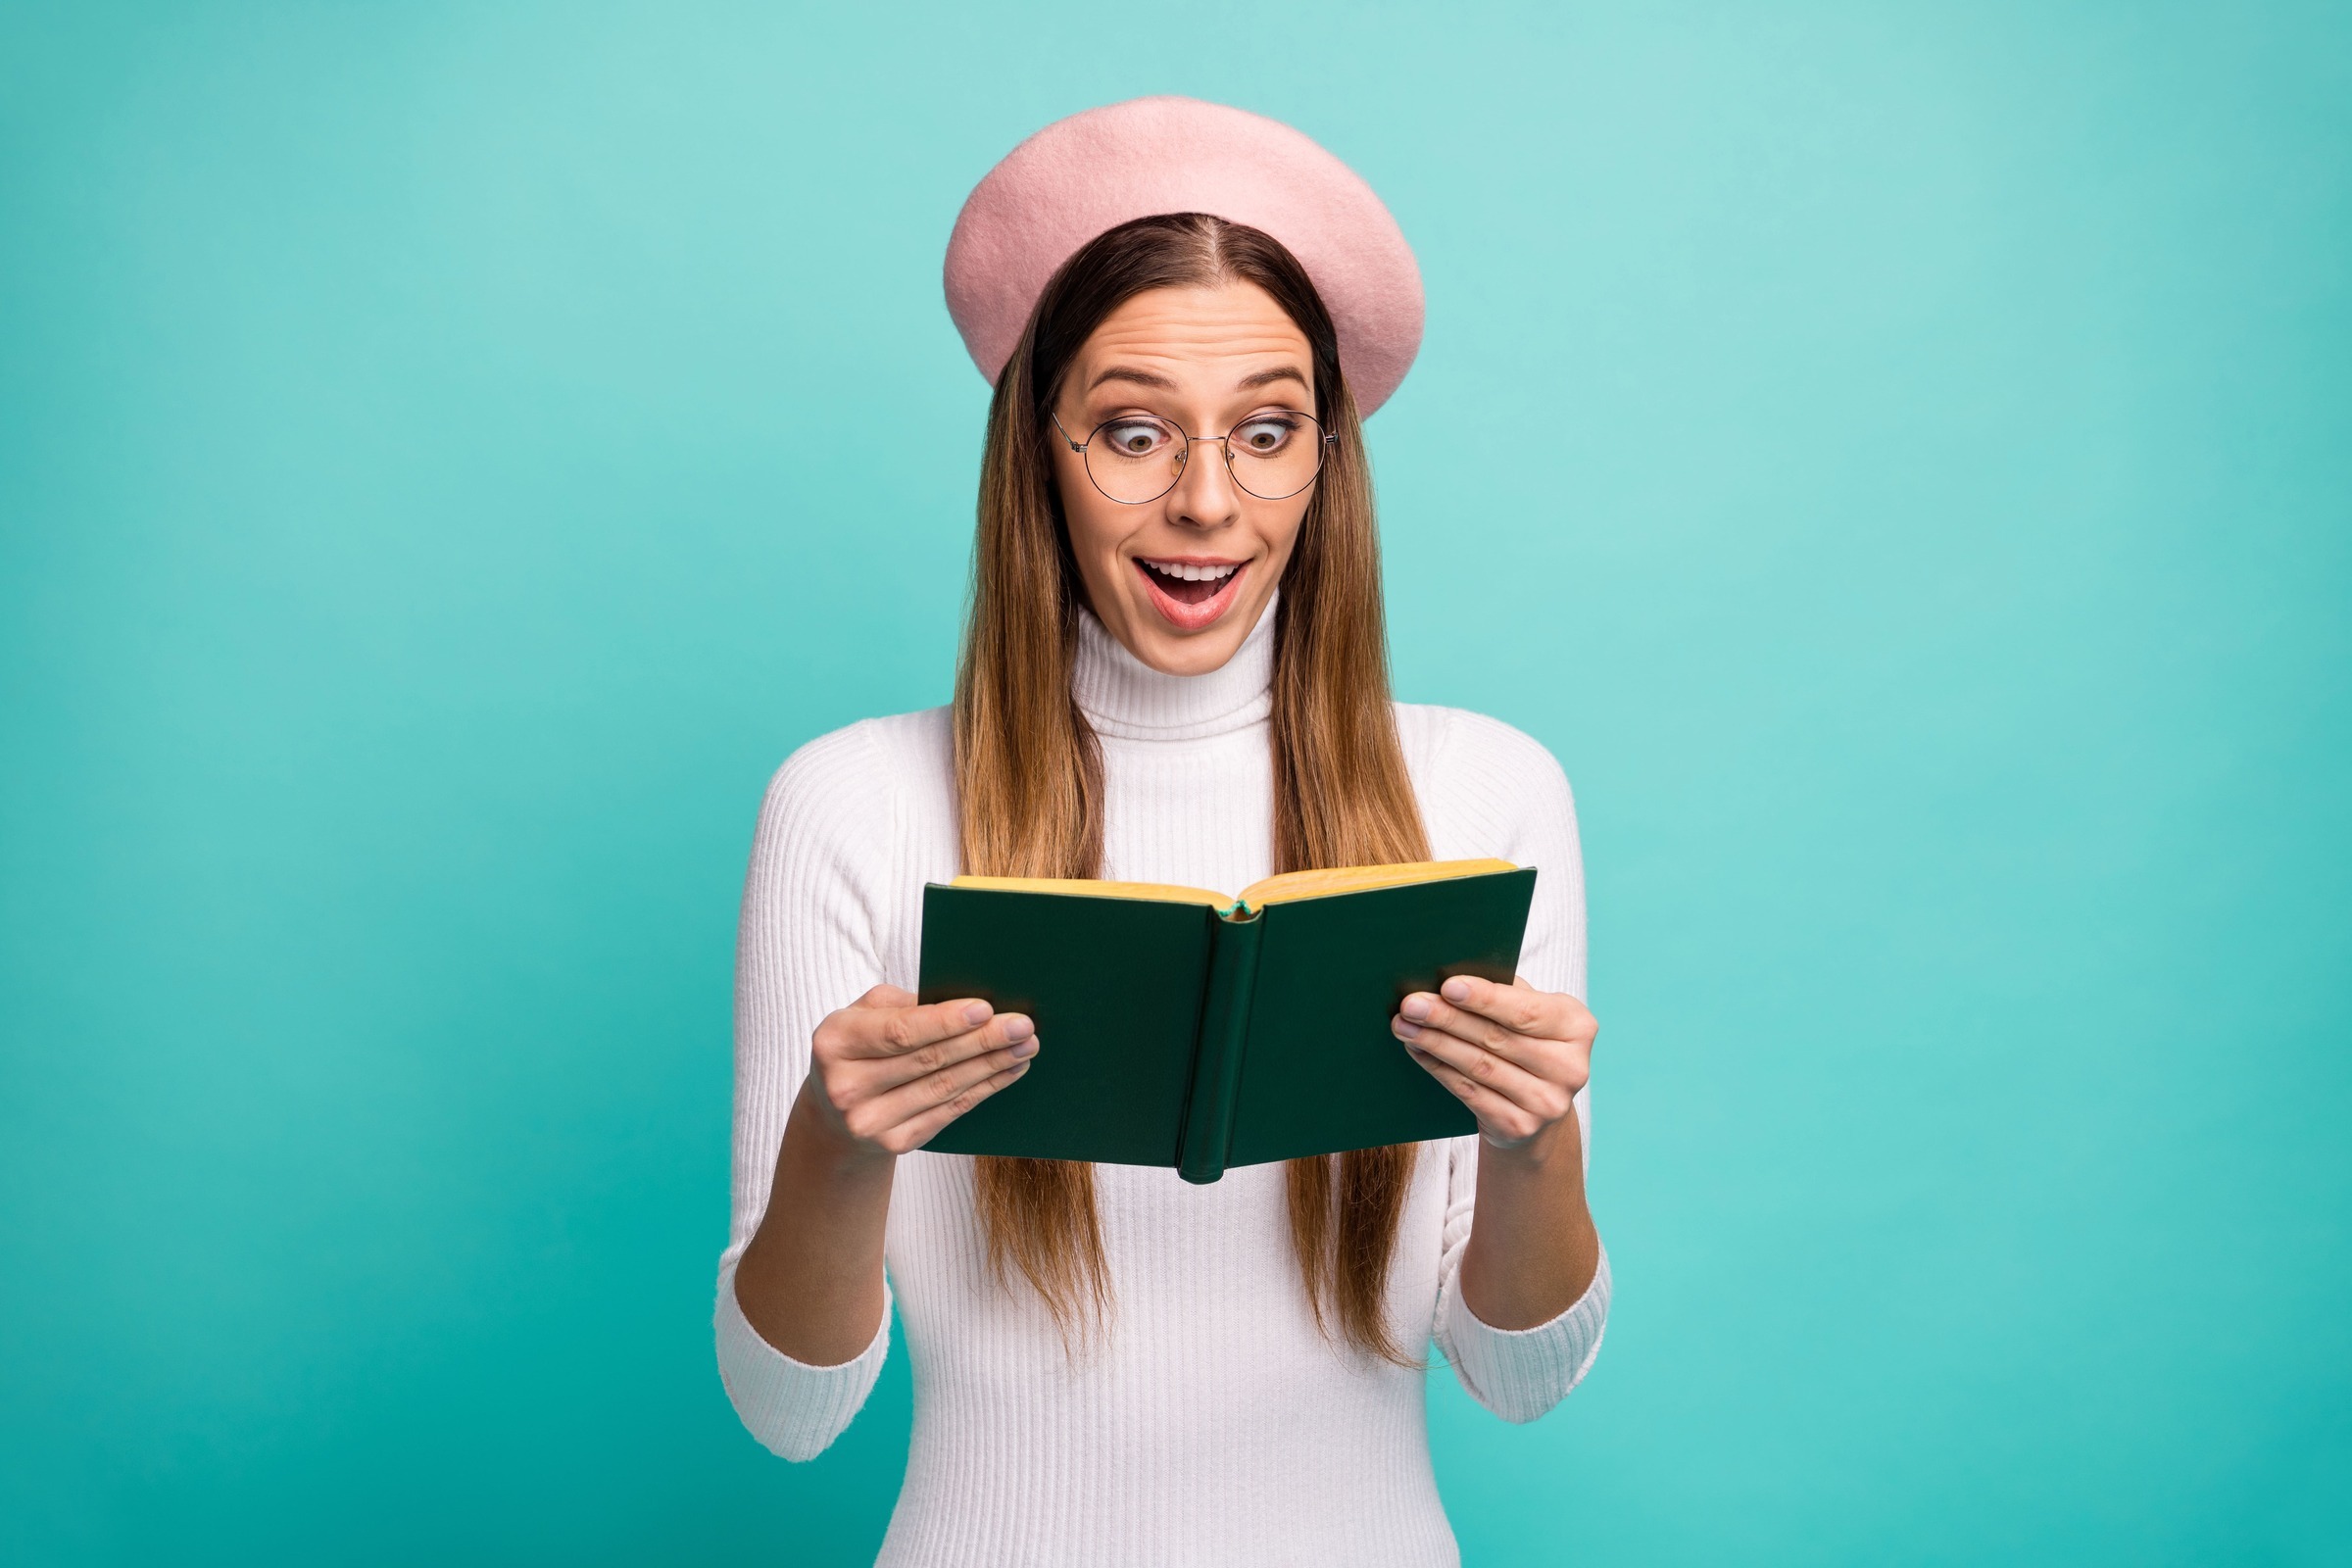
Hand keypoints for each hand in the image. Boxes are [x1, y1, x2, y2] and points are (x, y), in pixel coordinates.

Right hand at [802, 984, 1038, 1158]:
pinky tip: (1008, 1071)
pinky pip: (949, 1111)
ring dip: (992, 1065)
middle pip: (928, 1060)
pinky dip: (984, 1089)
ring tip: (1024, 1046)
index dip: (945, 1022)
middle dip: (982, 1041)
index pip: (899, 1032)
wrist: (834, 1114)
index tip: (986, 1009)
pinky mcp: (894, 1143)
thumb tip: (963, 1005)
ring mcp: (869, 1121)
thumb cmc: (859, 1048)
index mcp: (834, 1042)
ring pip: (944, 1088)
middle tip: (1022, 1026)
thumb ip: (903, 1004)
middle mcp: (846, 1086)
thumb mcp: (864, 1014)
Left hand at [1393, 974, 1595, 1158]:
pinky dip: (1438, 1069)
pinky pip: (1470, 1092)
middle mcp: (1570, 1067)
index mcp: (1577, 1027)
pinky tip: (1417, 1050)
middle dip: (1448, 1019)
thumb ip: (1505, 992)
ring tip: (1404, 1025)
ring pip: (1479, 1066)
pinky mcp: (1520, 1126)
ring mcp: (1547, 1102)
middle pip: (1497, 1038)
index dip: (1485, 998)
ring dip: (1435, 1043)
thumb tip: (1450, 972)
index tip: (1448, 986)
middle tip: (1411, 1004)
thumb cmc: (1527, 1043)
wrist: (1539, 1109)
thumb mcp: (1531, 1013)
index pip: (1525, 1011)